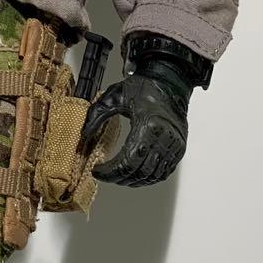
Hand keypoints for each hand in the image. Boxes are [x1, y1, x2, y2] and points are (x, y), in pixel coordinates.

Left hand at [82, 33, 211, 187]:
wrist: (169, 81)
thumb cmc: (144, 87)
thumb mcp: (115, 96)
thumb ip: (97, 115)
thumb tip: (84, 135)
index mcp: (147, 125)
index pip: (127, 161)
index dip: (110, 172)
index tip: (97, 171)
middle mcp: (164, 138)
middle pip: (139, 172)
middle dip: (119, 178)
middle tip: (105, 175)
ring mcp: (174, 145)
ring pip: (152, 175)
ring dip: (133, 181)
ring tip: (118, 176)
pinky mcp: (179, 148)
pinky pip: (164, 172)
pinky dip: (148, 177)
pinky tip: (136, 174)